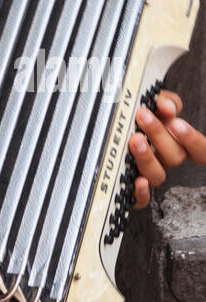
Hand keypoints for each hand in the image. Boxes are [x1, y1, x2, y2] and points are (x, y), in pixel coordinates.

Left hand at [128, 90, 205, 208]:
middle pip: (175, 156)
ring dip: (147, 157)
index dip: (192, 140)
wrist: (106, 124)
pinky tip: (137, 180)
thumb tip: (167, 105)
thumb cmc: (132, 113)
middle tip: (143, 116)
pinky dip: (141, 192)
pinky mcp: (132, 188)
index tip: (176, 122)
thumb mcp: (150, 102)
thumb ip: (163, 101)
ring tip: (134, 139)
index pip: (199, 150)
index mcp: (175, 140)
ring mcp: (149, 173)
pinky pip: (141, 199)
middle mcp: (165, 159)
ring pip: (158, 175)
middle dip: (159, 135)